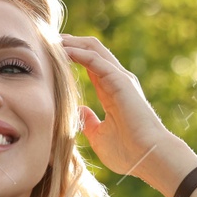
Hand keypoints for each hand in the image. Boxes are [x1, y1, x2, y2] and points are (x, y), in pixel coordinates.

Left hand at [62, 33, 173, 180]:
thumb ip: (89, 122)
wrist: (148, 157)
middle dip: (70, 42)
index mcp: (111, 91)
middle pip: (91, 50)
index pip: (90, 64)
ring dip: (73, 43)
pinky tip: (64, 51)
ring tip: (53, 39)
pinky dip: (79, 53)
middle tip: (48, 39)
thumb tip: (79, 112)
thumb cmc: (127, 152)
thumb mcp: (99, 136)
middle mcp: (116, 80)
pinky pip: (97, 60)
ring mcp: (120, 79)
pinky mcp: (120, 81)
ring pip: (94, 49)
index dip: (71, 55)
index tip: (50, 53)